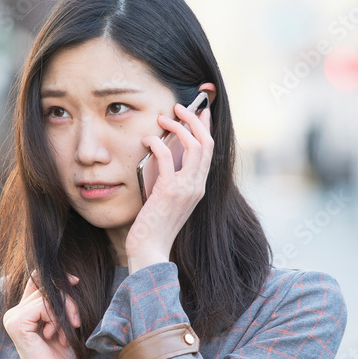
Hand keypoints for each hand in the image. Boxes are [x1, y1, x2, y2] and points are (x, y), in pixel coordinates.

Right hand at [2, 270, 80, 358]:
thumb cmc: (61, 358)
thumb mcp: (63, 324)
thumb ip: (58, 303)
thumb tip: (68, 278)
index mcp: (22, 312)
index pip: (36, 280)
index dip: (56, 278)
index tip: (74, 281)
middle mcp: (14, 312)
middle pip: (45, 286)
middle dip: (67, 301)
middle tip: (75, 322)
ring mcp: (13, 317)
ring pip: (47, 295)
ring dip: (65, 312)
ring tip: (66, 334)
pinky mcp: (17, 323)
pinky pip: (44, 305)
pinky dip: (57, 319)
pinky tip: (58, 336)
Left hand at [127, 101, 213, 267]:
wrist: (150, 251)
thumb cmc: (153, 226)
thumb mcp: (166, 198)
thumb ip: (170, 178)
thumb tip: (162, 153)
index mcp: (199, 187)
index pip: (210, 150)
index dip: (206, 127)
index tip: (201, 110)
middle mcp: (197, 186)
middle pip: (206, 142)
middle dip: (194, 119)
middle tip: (178, 107)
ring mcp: (186, 189)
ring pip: (194, 146)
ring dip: (179, 126)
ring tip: (163, 118)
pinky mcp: (169, 192)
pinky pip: (167, 158)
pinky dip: (158, 144)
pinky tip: (147, 140)